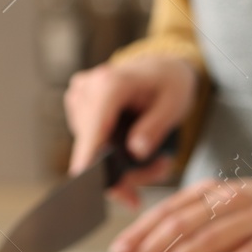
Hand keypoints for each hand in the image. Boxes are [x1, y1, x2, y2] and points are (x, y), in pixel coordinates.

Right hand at [64, 55, 197, 207]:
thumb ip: (155, 128)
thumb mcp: (174, 105)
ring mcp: (79, 99)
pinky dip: (112, 157)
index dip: (90, 155)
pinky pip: (91, 145)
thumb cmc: (169, 83)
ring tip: (156, 161)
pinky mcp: (78, 110)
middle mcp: (88, 89)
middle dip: (124, 171)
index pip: (95, 125)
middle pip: (93, 146)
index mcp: (111, 83)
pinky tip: (136, 151)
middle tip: (159, 172)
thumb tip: (136, 152)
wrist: (159, 69)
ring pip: (91, 151)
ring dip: (122, 166)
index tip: (85, 181)